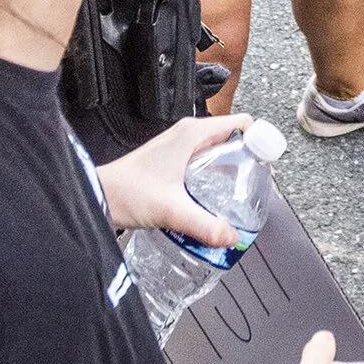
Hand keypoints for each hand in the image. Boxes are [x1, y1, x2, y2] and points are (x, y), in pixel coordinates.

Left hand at [96, 114, 251, 245]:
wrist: (97, 195)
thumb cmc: (127, 192)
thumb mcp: (171, 210)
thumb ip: (204, 225)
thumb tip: (233, 238)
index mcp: (192, 134)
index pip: (242, 124)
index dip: (259, 141)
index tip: (267, 167)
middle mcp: (188, 135)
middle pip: (232, 139)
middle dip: (248, 161)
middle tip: (257, 188)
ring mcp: (179, 147)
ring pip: (218, 152)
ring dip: (232, 171)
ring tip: (241, 197)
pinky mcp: (172, 161)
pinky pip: (204, 163)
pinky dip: (215, 177)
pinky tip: (215, 200)